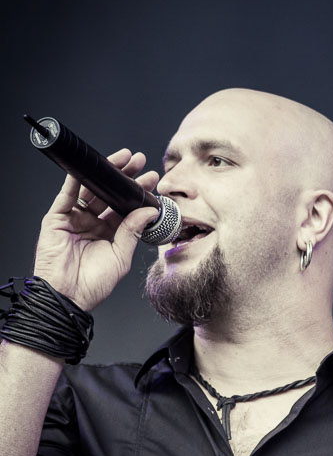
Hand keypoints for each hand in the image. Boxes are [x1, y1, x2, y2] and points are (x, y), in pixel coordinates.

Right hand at [33, 149, 159, 310]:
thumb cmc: (93, 284)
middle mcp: (92, 224)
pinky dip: (78, 179)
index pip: (125, 207)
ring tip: (124, 159)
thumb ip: (133, 231)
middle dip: (125, 177)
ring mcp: (74, 219)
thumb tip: (149, 210)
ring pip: (91, 190)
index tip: (151, 179)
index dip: (137, 193)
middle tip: (140, 161)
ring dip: (106, 173)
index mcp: (109, 233)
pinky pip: (67, 195)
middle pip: (109, 194)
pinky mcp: (57, 218)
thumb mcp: (121, 256)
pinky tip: (93, 167)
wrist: (68, 297)